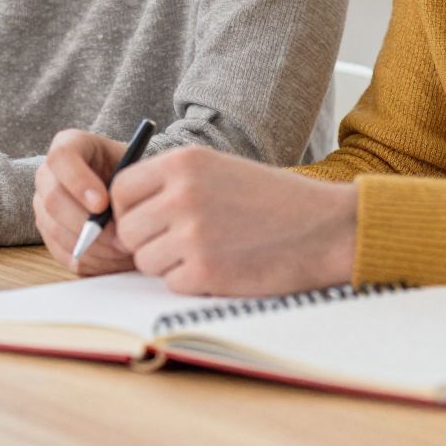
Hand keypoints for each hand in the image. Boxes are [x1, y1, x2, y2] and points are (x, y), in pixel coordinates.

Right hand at [35, 129, 136, 275]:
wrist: (127, 187)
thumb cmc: (132, 172)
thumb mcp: (135, 165)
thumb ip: (128, 182)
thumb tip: (120, 218)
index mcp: (69, 145)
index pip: (61, 157)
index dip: (79, 182)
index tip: (103, 203)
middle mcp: (48, 174)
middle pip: (52, 199)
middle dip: (88, 223)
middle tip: (120, 237)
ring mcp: (44, 206)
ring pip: (56, 230)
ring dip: (93, 246)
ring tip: (125, 250)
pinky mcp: (49, 233)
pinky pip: (62, 253)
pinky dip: (90, 261)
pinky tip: (115, 259)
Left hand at [110, 146, 358, 296]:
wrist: (325, 228)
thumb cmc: (273, 201)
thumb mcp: (219, 170)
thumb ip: (171, 185)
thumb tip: (122, 215)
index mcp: (183, 162)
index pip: (120, 188)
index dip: (128, 210)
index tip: (147, 221)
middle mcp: (182, 193)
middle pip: (128, 229)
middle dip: (147, 241)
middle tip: (180, 243)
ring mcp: (192, 233)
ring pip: (145, 260)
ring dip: (169, 264)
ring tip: (208, 252)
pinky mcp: (204, 271)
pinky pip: (171, 283)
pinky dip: (191, 282)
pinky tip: (223, 267)